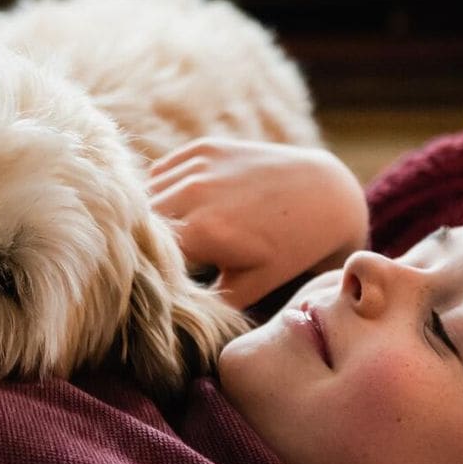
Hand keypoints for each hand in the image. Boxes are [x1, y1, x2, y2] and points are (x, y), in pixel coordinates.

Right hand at [148, 138, 368, 309]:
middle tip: (155, 262)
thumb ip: (206, 302)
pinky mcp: (202, 148)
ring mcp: (197, 165)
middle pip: (139, 224)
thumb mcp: (251, 286)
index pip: (145, 256)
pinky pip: (162, 172)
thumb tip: (170, 315)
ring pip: (146, 195)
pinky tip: (183, 209)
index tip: (149, 284)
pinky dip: (163, 191)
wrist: (323, 195)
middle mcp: (193, 192)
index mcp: (202, 232)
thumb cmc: (290, 249)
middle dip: (142, 244)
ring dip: (150, 216)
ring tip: (169, 237)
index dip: (143, 272)